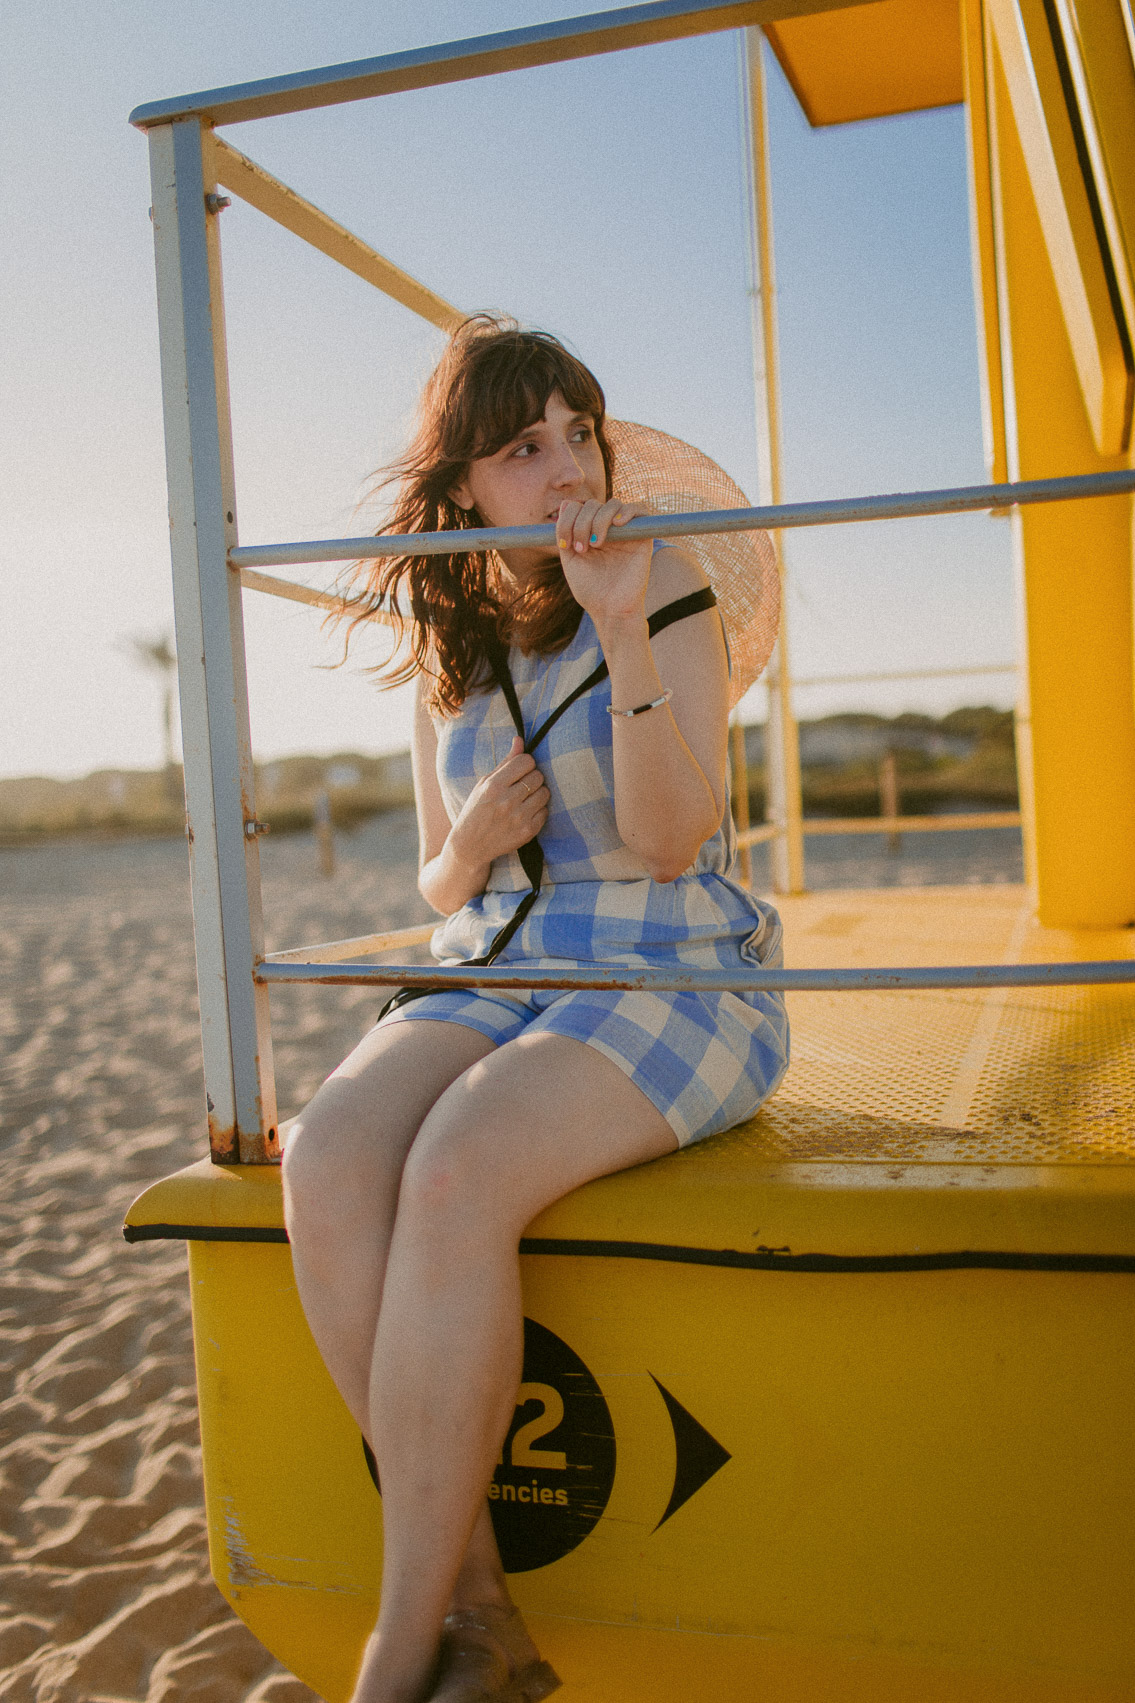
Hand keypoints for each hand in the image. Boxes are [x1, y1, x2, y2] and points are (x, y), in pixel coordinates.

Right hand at [447, 737, 548, 873]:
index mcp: (494, 786)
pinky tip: (525, 813)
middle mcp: (507, 801)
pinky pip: (545, 811)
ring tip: (524, 799)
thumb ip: (505, 762)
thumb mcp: (484, 783)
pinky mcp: (527, 832)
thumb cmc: (477, 809)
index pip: (526, 761)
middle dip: (532, 778)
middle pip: (538, 776)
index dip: (525, 764)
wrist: (470, 845)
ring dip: (537, 793)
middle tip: (522, 786)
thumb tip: (520, 740)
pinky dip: (538, 810)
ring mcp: (518, 818)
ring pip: (545, 793)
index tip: (520, 771)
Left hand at [555, 498, 654, 628]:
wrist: (609, 609)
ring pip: (613, 504)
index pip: (578, 508)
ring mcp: (624, 532)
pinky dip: (627, 511)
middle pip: (593, 504)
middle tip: (581, 548)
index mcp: (588, 532)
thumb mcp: (570, 559)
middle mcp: (606, 529)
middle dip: (581, 523)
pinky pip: (640, 510)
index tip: (564, 544)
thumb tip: (565, 503)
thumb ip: (565, 531)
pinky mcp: (642, 537)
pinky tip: (617, 524)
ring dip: (599, 519)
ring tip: (596, 544)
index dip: (568, 519)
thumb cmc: (590, 589)